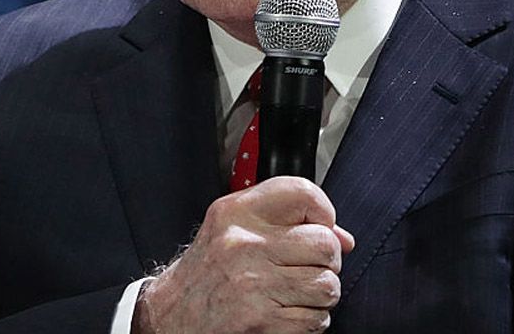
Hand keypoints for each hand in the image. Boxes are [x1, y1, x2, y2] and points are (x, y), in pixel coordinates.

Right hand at [133, 176, 354, 333]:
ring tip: (299, 292)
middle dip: (327, 259)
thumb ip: (286, 222)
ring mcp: (252, 284)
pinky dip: (311, 320)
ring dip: (321, 293)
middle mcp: (243, 245)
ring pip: (327, 285)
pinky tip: (290, 312)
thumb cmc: (209, 271)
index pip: (302, 193)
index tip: (318, 225)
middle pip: (324, 243)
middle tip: (310, 266)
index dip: (323, 210)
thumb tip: (343, 238)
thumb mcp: (234, 229)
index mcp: (236, 213)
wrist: (169, 316)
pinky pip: (315, 319)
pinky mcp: (260, 321)